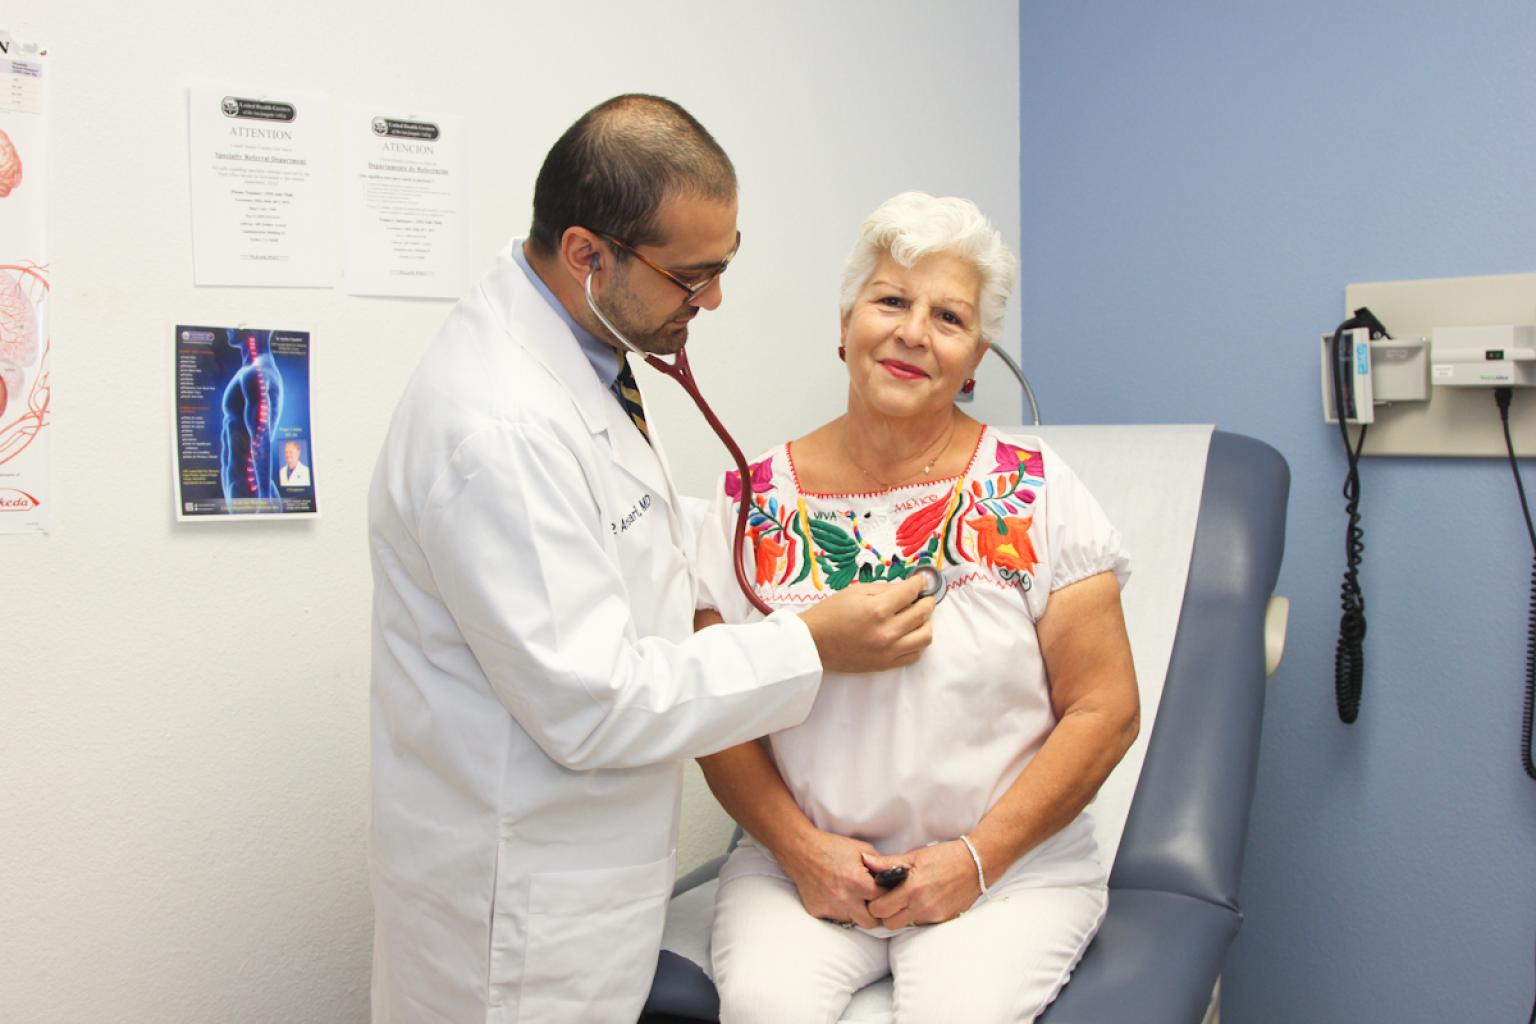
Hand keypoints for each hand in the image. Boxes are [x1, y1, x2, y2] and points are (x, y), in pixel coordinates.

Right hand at [779, 830, 884, 928]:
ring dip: (856, 912)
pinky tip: (836, 895)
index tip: (885, 892)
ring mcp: (831, 907)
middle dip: (875, 913)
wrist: (802, 851)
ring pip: (853, 921)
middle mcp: (846, 899)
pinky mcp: (818, 911)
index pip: (884, 901)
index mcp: (859, 883)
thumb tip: (893, 878)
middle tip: (872, 902)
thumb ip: (880, 866)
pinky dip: (839, 910)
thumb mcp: (862, 849)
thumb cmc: (833, 847)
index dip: (887, 896)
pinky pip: (835, 917)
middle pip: (871, 922)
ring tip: (852, 896)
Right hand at [799, 577, 934, 672]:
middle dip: (926, 601)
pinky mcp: (885, 664)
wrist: (813, 643)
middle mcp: (887, 631)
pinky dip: (915, 643)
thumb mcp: (856, 591)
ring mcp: (888, 651)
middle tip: (922, 597)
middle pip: (923, 614)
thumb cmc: (830, 613)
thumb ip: (885, 589)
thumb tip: (907, 589)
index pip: (911, 592)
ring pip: (925, 637)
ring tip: (915, 618)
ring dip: (925, 624)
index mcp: (878, 609)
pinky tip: (907, 635)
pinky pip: (914, 655)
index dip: (920, 584)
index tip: (922, 582)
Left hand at [863, 843, 979, 928]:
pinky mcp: (943, 920)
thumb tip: (866, 861)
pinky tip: (922, 901)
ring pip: (906, 925)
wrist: (976, 865)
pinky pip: (922, 923)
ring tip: (906, 899)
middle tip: (889, 900)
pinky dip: (917, 915)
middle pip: (890, 924)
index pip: (880, 910)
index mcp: (911, 890)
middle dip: (885, 914)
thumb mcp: (914, 856)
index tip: (877, 896)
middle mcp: (922, 907)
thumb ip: (888, 863)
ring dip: (902, 916)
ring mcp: (933, 916)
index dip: (874, 904)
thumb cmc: (945, 857)